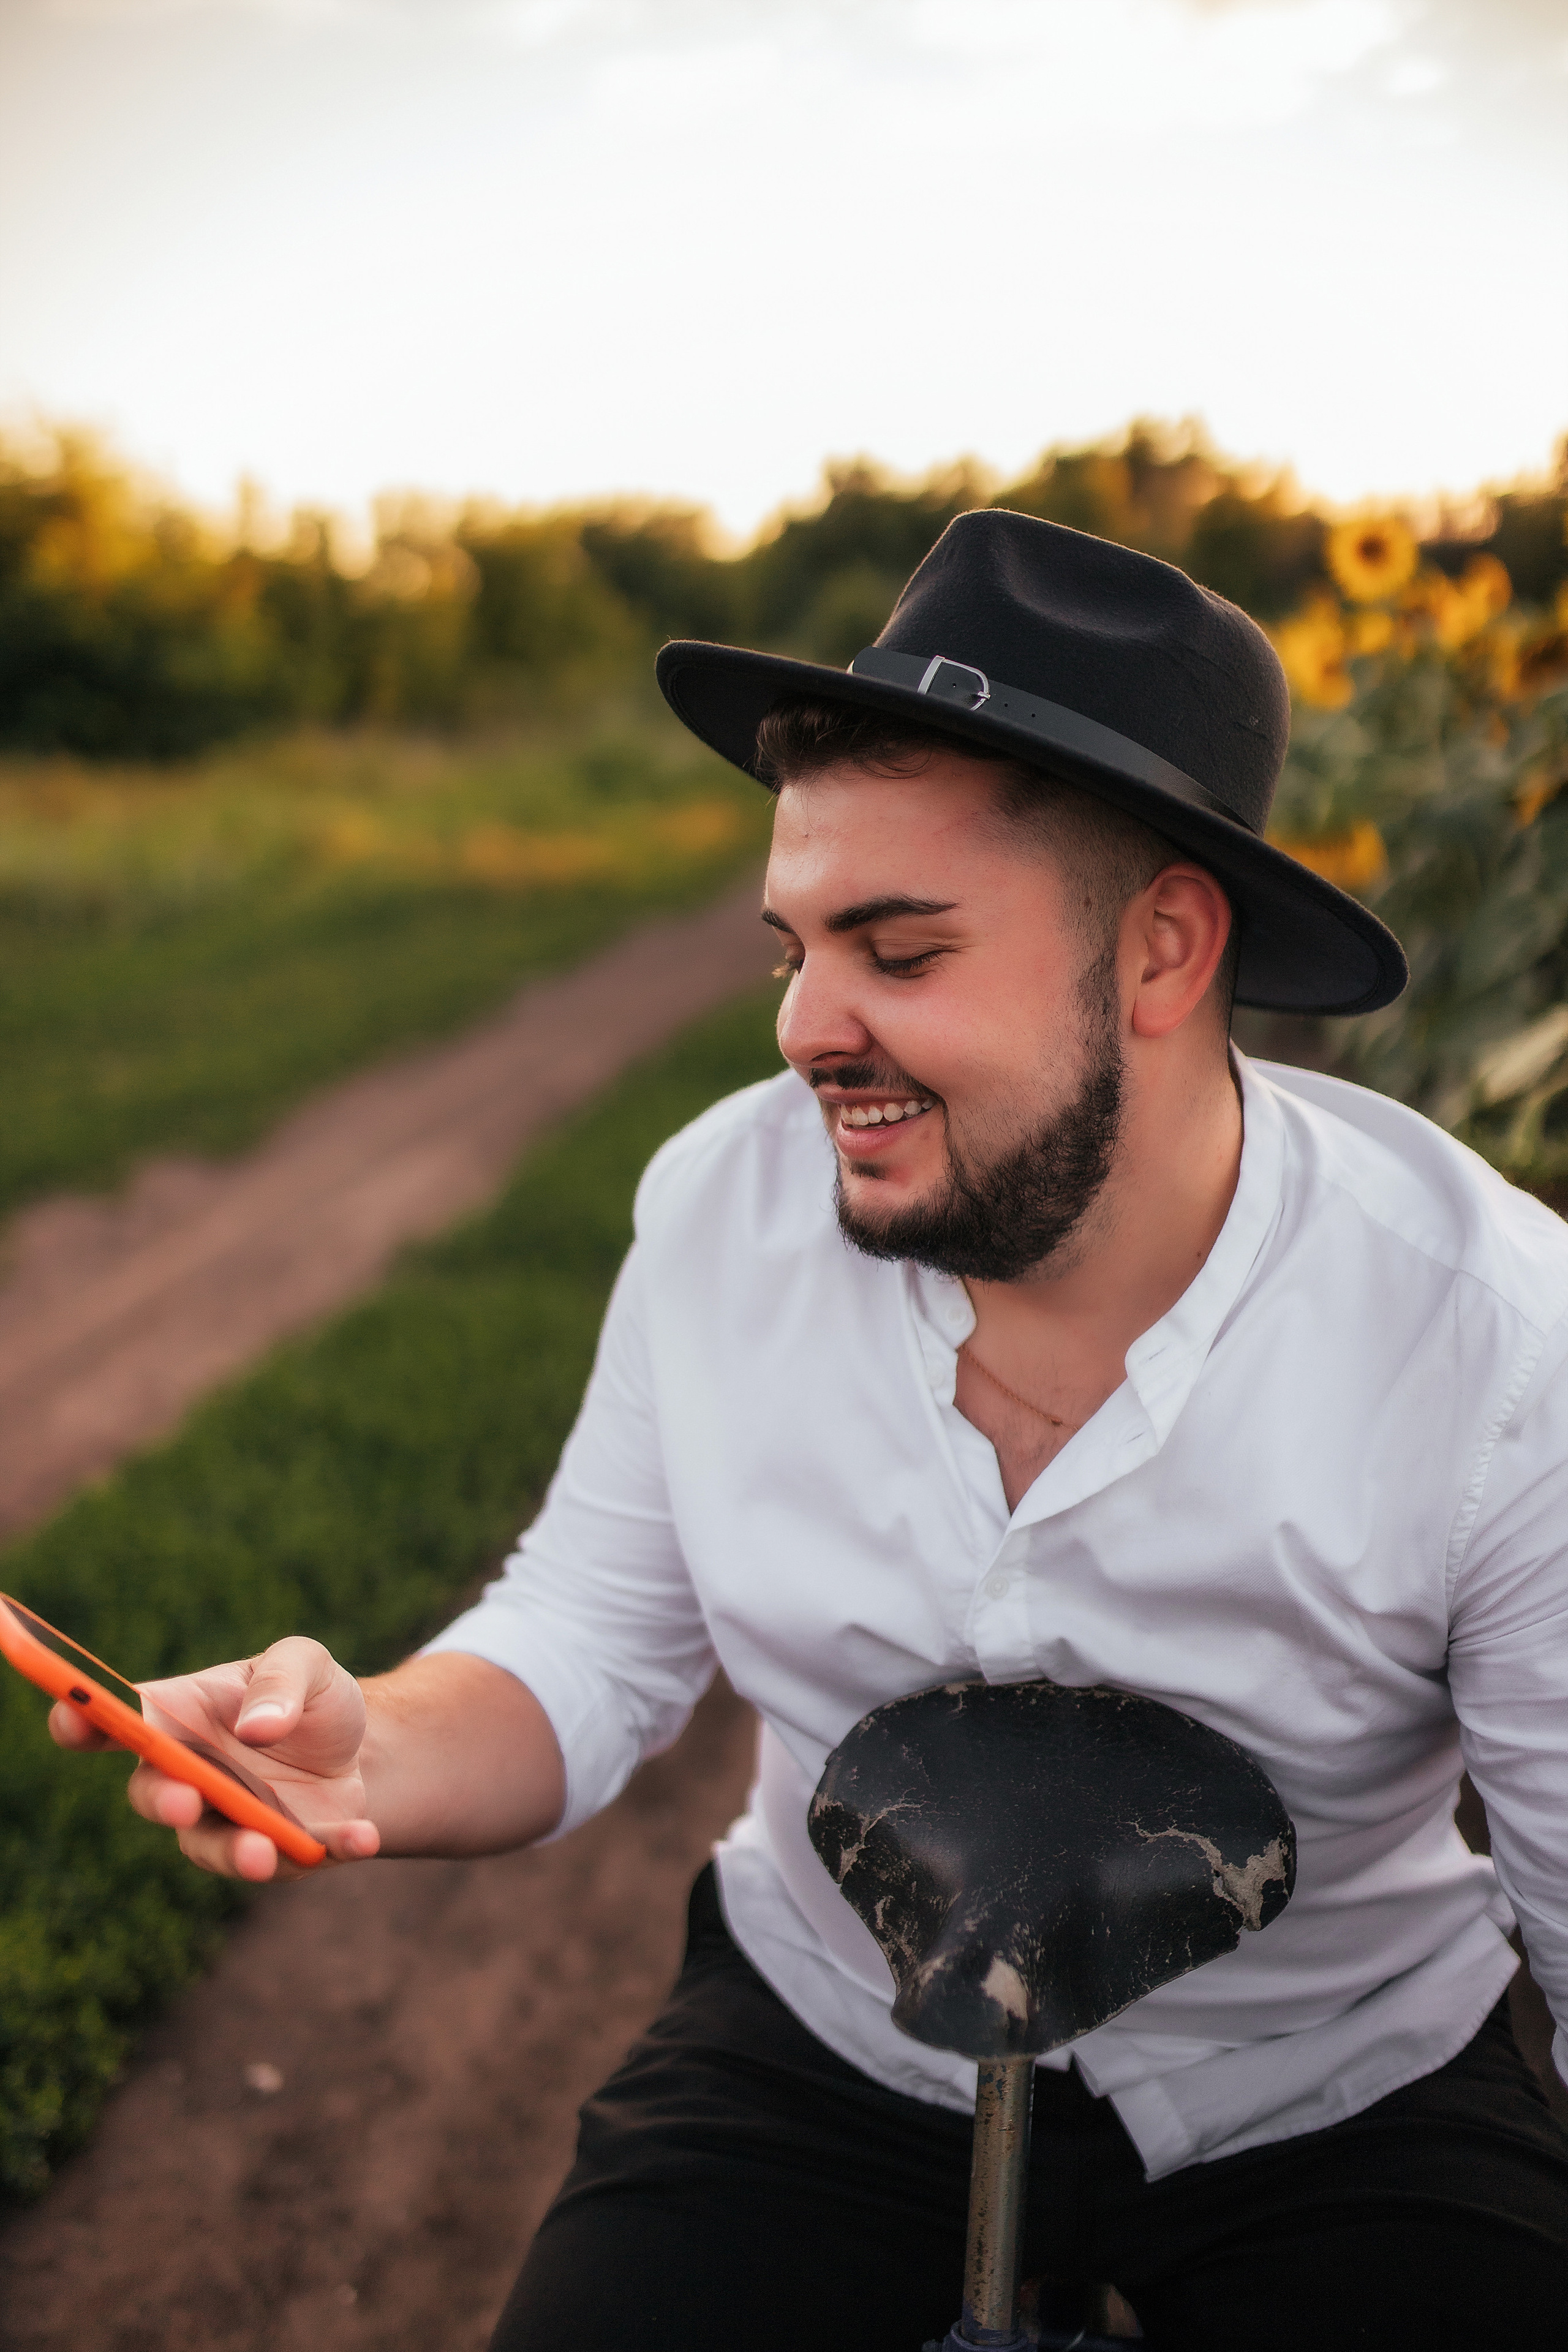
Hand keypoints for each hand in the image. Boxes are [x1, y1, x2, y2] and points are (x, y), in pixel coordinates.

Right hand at [48, 1636, 380, 1881]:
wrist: (367, 1746)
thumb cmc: (313, 1697)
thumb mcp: (308, 1663)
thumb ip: (280, 1681)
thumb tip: (255, 1728)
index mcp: (181, 1716)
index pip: (117, 1718)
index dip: (82, 1720)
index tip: (73, 1716)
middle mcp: (190, 1775)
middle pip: (152, 1794)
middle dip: (164, 1799)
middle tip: (187, 1799)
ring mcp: (226, 1821)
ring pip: (211, 1847)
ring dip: (237, 1852)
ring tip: (267, 1852)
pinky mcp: (275, 1854)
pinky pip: (290, 1862)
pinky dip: (327, 1850)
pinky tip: (362, 1838)